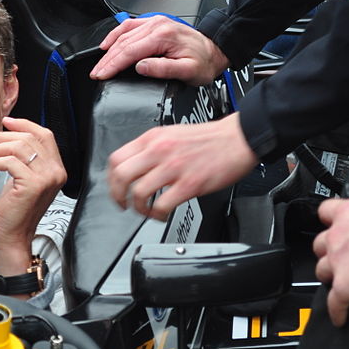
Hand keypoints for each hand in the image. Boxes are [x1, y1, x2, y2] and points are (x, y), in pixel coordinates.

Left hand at [0, 117, 65, 274]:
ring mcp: (47, 178)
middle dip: (0, 138)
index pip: (45, 135)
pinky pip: (9, 161)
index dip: (24, 124)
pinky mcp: (32, 185)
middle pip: (28, 138)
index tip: (5, 122)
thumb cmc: (13, 208)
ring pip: (18, 147)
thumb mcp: (20, 176)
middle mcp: (56, 172)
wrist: (10, 237)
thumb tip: (8, 130)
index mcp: (57, 169)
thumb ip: (23, 156)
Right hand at [89, 16, 229, 84]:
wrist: (215, 51)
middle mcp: (157, 26)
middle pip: (123, 43)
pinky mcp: (154, 23)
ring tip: (99, 64)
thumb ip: (163, 69)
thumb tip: (141, 67)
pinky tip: (108, 43)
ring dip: (108, 49)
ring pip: (123, 34)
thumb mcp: (188, 71)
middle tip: (96, 73)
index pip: (130, 51)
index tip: (102, 74)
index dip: (113, 65)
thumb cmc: (204, 62)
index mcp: (163, 36)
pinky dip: (115, 34)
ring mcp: (154, 22)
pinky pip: (129, 26)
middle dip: (107, 60)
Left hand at [108, 114, 256, 219]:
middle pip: (121, 176)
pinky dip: (158, 215)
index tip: (116, 188)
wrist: (238, 138)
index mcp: (152, 138)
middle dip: (118, 196)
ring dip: (139, 208)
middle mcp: (159, 151)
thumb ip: (151, 148)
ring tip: (147, 211)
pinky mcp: (189, 184)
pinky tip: (163, 214)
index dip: (110, 179)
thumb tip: (134, 166)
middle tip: (124, 204)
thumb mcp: (171, 133)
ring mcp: (174, 168)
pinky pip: (162, 204)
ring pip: (139, 193)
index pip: (116, 159)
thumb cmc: (209, 138)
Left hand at [313, 165, 348, 326]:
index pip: (328, 215)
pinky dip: (337, 311)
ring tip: (338, 282)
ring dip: (329, 276)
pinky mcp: (346, 286)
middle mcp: (336, 238)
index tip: (335, 223)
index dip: (331, 220)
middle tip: (338, 256)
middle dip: (326, 250)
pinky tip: (340, 318)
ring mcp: (339, 263)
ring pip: (324, 272)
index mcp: (346, 215)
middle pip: (320, 246)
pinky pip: (336, 304)